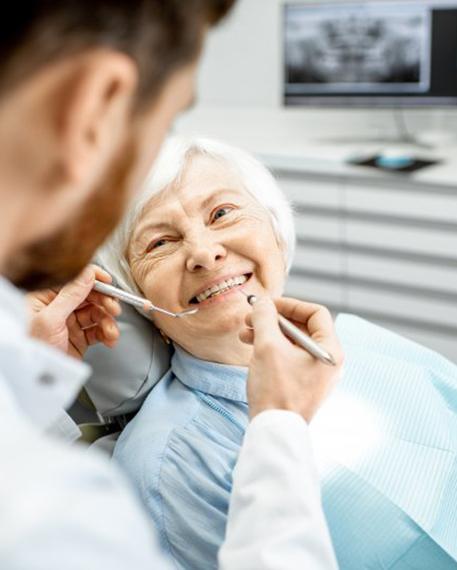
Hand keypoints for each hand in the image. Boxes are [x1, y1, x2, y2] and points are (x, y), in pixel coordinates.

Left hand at [26, 265, 121, 359]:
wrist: (38, 378)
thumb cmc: (33, 350)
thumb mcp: (50, 319)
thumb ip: (70, 295)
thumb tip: (87, 275)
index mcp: (45, 297)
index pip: (74, 280)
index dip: (93, 279)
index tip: (108, 283)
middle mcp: (58, 308)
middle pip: (89, 296)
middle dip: (105, 303)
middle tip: (114, 309)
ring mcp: (69, 323)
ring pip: (97, 314)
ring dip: (108, 322)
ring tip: (111, 332)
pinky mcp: (78, 338)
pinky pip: (98, 330)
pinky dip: (107, 334)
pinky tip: (110, 339)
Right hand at [240, 297, 343, 421]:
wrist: (273, 430)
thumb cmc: (276, 389)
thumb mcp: (268, 346)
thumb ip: (265, 318)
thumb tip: (262, 302)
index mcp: (330, 350)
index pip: (316, 313)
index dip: (290, 304)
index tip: (268, 305)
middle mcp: (328, 362)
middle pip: (302, 328)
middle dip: (273, 319)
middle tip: (250, 317)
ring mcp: (316, 374)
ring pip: (292, 343)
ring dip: (268, 333)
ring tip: (244, 333)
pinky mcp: (302, 384)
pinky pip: (288, 358)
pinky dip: (271, 349)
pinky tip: (251, 347)